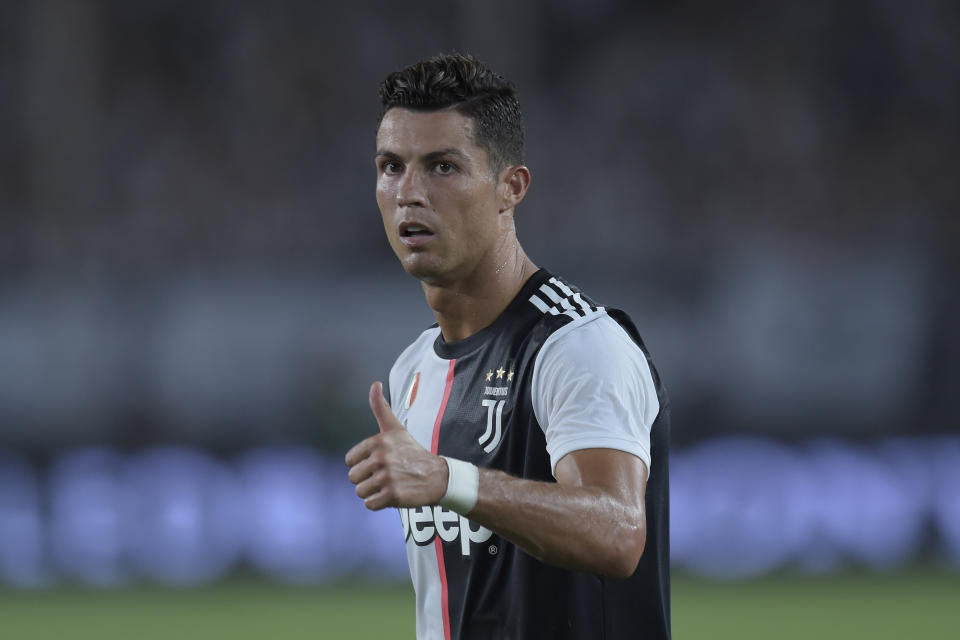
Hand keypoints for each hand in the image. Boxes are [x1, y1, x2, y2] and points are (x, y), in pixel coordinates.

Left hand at [345, 381, 448, 509]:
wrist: (437, 476)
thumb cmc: (412, 452)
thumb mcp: (395, 428)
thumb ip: (381, 407)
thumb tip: (375, 383)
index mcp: (378, 442)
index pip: (350, 461)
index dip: (363, 464)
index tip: (381, 462)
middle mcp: (381, 458)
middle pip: (353, 478)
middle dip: (367, 479)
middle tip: (386, 475)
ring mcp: (387, 477)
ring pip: (360, 492)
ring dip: (373, 492)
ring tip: (390, 484)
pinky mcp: (392, 495)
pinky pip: (370, 504)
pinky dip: (379, 503)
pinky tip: (393, 494)